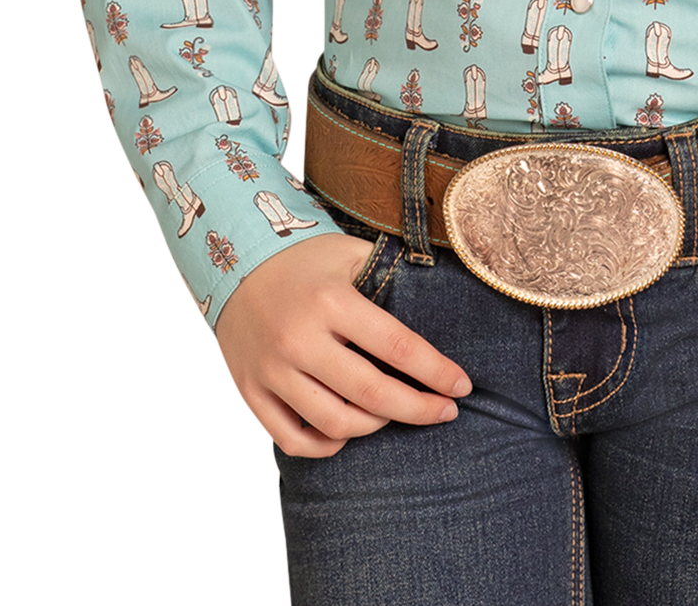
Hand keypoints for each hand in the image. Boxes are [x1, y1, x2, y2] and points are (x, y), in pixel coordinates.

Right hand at [214, 233, 471, 456]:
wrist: (235, 262)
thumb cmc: (306, 259)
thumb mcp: (350, 253)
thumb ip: (391, 274)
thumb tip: (446, 295)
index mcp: (331, 301)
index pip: (397, 347)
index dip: (436, 372)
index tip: (462, 386)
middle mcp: (300, 339)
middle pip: (372, 393)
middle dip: (418, 408)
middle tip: (446, 412)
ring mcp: (272, 370)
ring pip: (335, 423)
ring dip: (376, 426)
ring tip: (394, 413)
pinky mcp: (251, 391)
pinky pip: (293, 440)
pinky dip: (327, 445)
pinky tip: (348, 432)